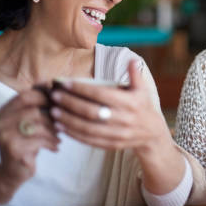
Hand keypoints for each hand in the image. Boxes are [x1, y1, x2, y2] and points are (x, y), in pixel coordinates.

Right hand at [0, 89, 59, 203]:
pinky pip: (40, 140)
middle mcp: (0, 122)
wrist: (12, 171)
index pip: (26, 95)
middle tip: (64, 120)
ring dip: (54, 129)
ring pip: (38, 125)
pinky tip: (56, 146)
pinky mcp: (14, 150)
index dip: (45, 95)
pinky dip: (52, 142)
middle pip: (33, 109)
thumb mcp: (29, 121)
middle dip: (53, 113)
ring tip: (60, 135)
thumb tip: (54, 81)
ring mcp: (5, 136)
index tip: (61, 100)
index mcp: (3, 111)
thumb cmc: (26, 141)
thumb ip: (37, 104)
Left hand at [49, 60, 169, 150]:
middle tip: (55, 97)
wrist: (152, 133)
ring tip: (53, 112)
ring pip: (88, 128)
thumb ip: (135, 74)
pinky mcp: (112, 145)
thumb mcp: (142, 89)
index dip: (82, 89)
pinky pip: (90, 141)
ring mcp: (118, 134)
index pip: (102, 95)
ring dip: (69, 120)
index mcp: (131, 103)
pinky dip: (74, 134)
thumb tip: (131, 59)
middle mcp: (124, 119)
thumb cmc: (142, 106)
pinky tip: (62, 127)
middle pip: (92, 112)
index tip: (65, 84)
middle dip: (71, 104)